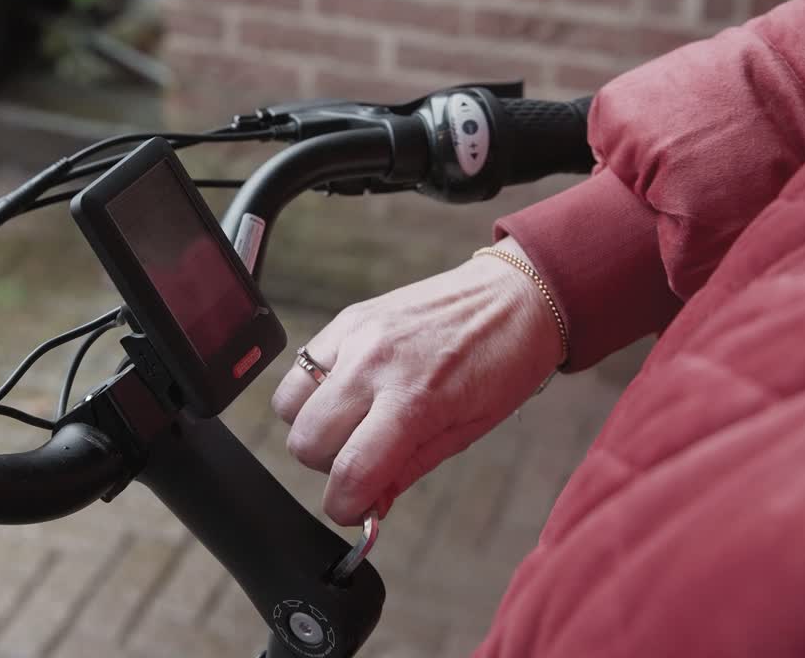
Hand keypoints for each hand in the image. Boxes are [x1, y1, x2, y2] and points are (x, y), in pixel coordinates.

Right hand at [272, 237, 562, 524]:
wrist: (514, 296)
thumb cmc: (503, 363)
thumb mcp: (467, 431)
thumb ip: (408, 468)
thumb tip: (369, 503)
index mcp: (414, 400)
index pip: (351, 471)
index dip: (344, 506)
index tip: (353, 509)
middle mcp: (374, 365)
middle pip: (306, 442)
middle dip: (329, 466)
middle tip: (363, 459)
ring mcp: (355, 337)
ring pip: (290, 406)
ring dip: (314, 427)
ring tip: (351, 422)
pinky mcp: (347, 319)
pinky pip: (299, 367)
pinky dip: (313, 390)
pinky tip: (348, 390)